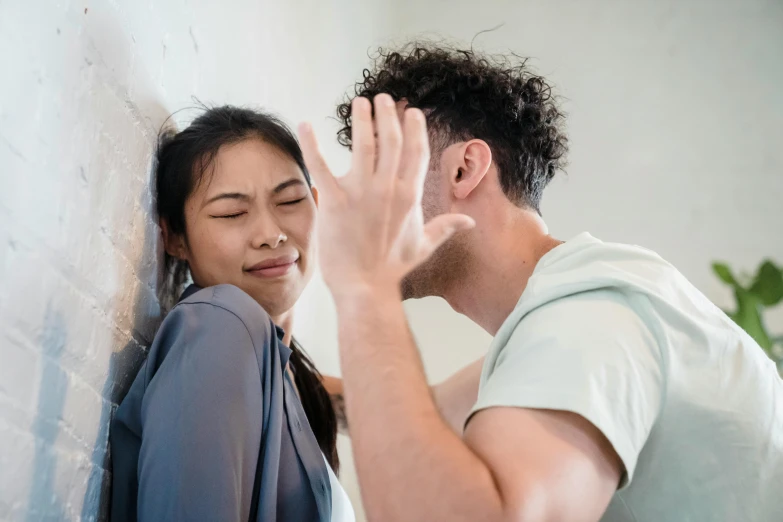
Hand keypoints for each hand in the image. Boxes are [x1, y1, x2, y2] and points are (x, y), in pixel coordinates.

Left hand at [298, 94, 474, 296]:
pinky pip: (320, 165)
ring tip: (360, 102)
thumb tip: (468, 221)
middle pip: (392, 140)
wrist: (365, 287)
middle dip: (388, 114)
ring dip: (362, 119)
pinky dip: (311, 143)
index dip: (414, 128)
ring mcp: (361, 192)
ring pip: (364, 144)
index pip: (416, 152)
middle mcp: (389, 188)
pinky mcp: (335, 201)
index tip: (411, 112)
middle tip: (382, 99)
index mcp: (410, 195)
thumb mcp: (423, 245)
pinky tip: (305, 125)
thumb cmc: (392, 269)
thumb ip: (445, 227)